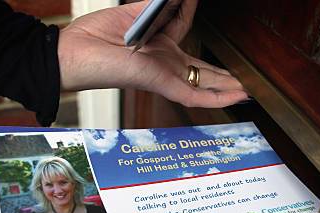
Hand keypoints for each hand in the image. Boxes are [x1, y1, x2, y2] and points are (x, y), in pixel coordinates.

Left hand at [59, 0, 246, 107]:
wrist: (73, 53)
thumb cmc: (93, 37)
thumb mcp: (133, 14)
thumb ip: (160, 7)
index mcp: (154, 44)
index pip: (183, 30)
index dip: (194, 14)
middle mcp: (162, 62)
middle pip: (200, 70)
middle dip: (222, 75)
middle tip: (242, 79)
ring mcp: (163, 74)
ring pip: (201, 85)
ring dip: (225, 89)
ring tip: (246, 92)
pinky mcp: (160, 83)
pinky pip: (193, 94)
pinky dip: (215, 97)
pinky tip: (236, 97)